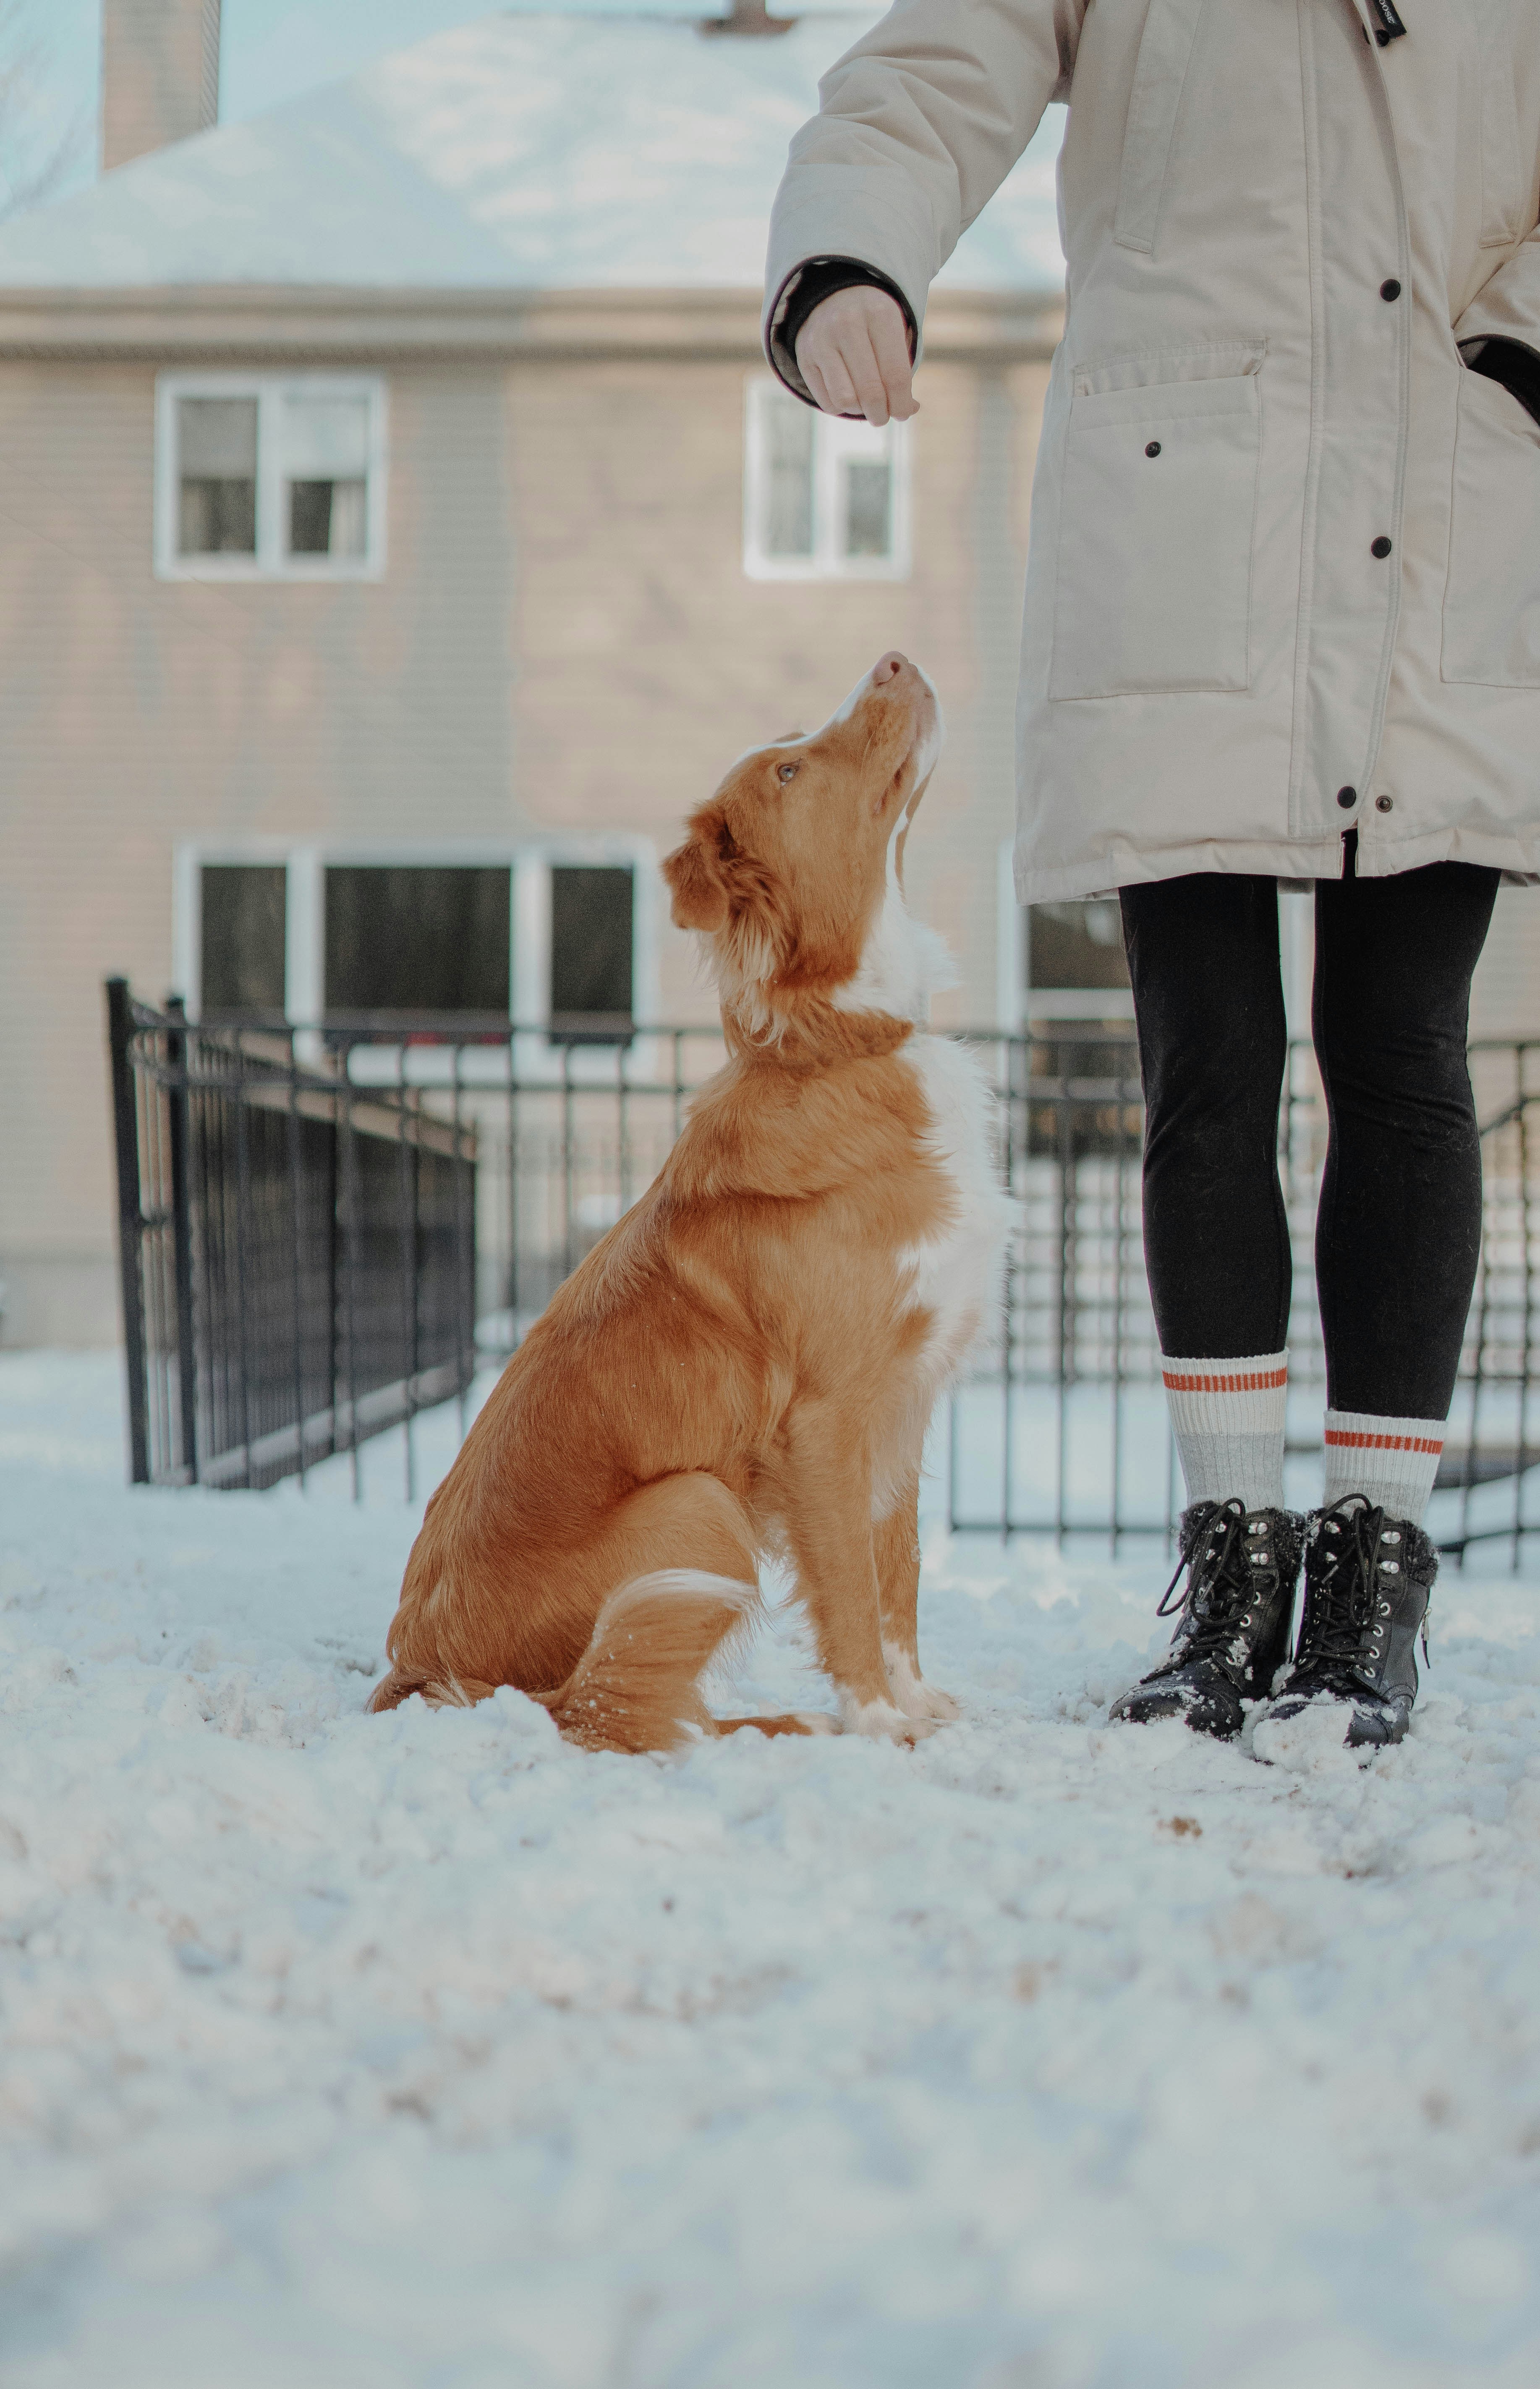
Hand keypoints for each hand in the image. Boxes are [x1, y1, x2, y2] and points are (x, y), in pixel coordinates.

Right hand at [795, 285, 918, 425]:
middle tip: (883, 416)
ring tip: (866, 406)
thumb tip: (909, 410)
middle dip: (881, 414)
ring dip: (860, 412)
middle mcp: (847, 323)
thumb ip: (902, 370)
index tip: (902, 413)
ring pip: (845, 400)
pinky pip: (827, 401)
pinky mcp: (805, 356)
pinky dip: (841, 407)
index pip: (895, 376)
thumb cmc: (872, 323)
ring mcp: (822, 340)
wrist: (832, 297)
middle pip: (870, 392)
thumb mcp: (893, 333)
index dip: (901, 404)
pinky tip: (848, 395)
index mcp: (879, 314)